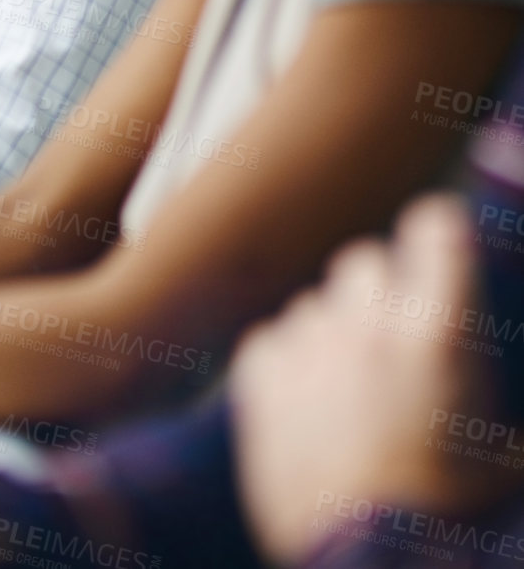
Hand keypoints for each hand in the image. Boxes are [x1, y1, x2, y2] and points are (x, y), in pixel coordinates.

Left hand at [231, 195, 513, 565]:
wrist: (367, 567)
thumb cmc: (447, 518)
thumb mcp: (503, 450)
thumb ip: (493, 387)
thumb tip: (475, 359)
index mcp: (441, 334)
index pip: (436, 227)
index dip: (436, 237)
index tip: (435, 252)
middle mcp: (372, 323)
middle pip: (364, 262)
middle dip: (377, 295)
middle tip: (390, 349)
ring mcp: (312, 345)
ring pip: (314, 305)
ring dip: (330, 335)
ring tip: (349, 399)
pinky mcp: (262, 374)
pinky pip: (271, 341)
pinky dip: (284, 367)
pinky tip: (306, 411)